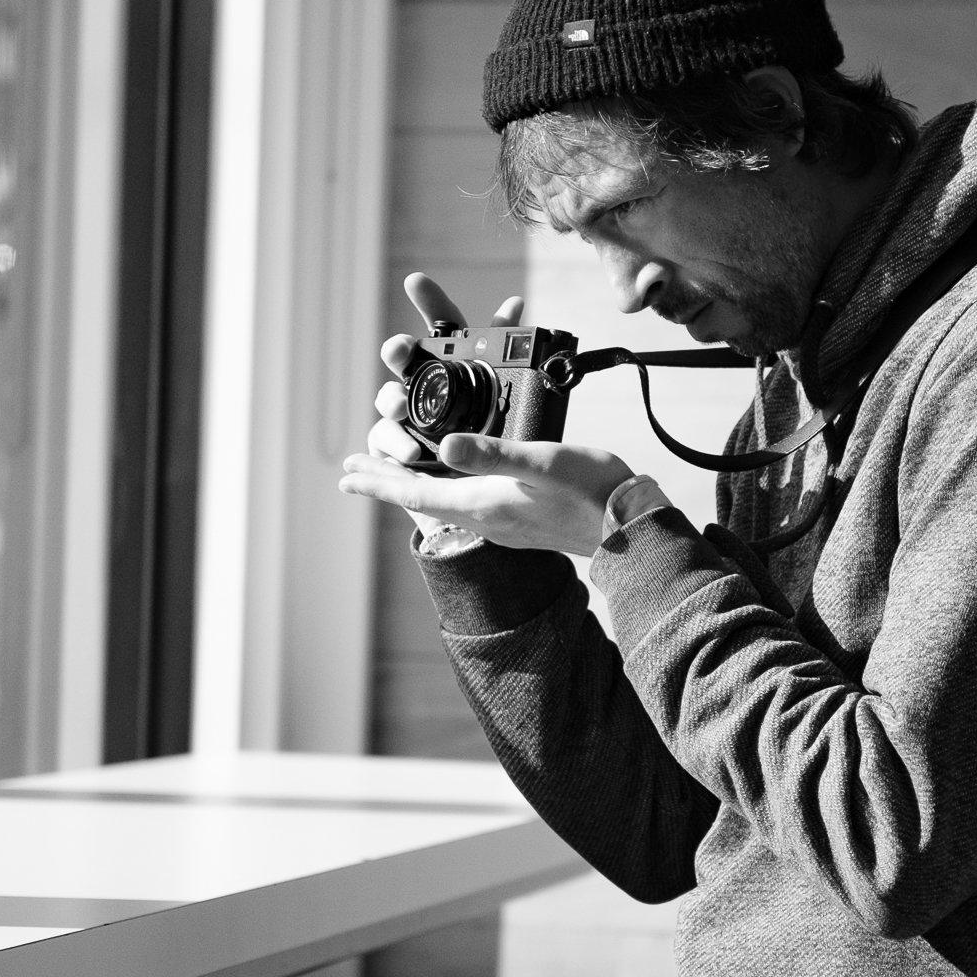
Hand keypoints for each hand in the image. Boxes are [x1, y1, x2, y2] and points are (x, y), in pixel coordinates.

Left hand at [339, 275, 636, 553]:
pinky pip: (466, 505)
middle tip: (352, 470)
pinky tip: (451, 482)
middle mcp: (486, 518)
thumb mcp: (540, 463)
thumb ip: (492, 456)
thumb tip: (442, 448)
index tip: (346, 473)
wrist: (630, 528)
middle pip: (421, 500)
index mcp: (483, 503)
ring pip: (442, 502)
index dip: (378, 483)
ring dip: (412, 486)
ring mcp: (504, 523)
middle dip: (385, 482)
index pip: (415, 495)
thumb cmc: (591, 491)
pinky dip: (443, 490)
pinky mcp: (520, 522)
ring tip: (391, 473)